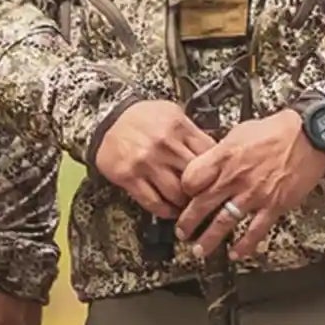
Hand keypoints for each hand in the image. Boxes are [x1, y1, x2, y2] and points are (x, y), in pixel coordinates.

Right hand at [94, 100, 217, 218]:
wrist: (107, 118)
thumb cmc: (141, 118)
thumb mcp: (172, 114)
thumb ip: (193, 133)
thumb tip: (216, 153)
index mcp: (178, 127)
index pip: (209, 154)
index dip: (216, 170)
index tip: (217, 179)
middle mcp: (164, 145)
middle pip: (195, 177)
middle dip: (202, 191)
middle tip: (205, 198)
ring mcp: (145, 162)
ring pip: (176, 194)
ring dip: (184, 204)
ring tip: (187, 206)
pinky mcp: (129, 177)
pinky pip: (153, 202)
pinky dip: (165, 211)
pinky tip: (170, 210)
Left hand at [174, 110, 324, 261]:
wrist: (309, 134)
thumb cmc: (276, 131)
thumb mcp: (238, 132)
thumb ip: (220, 152)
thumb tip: (207, 163)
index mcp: (224, 157)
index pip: (191, 179)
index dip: (183, 189)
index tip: (182, 196)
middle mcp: (235, 177)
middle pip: (202, 204)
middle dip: (187, 222)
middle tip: (182, 232)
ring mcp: (254, 194)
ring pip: (224, 221)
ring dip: (209, 239)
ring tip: (199, 250)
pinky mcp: (273, 205)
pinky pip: (255, 230)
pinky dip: (244, 245)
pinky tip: (236, 253)